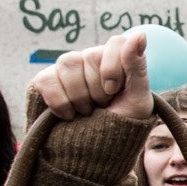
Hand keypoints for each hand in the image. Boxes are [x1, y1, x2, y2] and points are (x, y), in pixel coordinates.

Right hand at [32, 32, 149, 121]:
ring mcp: (67, 69)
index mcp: (116, 59)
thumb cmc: (122, 124)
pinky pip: (46, 79)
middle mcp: (91, 59)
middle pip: (89, 56)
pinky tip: (68, 115)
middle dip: (98, 89)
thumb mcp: (137, 99)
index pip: (116, 42)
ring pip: (68, 63)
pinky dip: (59, 102)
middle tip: (102, 106)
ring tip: (87, 111)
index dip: (113, 68)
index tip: (113, 90)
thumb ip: (137, 66)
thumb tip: (141, 34)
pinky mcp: (45, 81)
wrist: (95, 152)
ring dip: (80, 96)